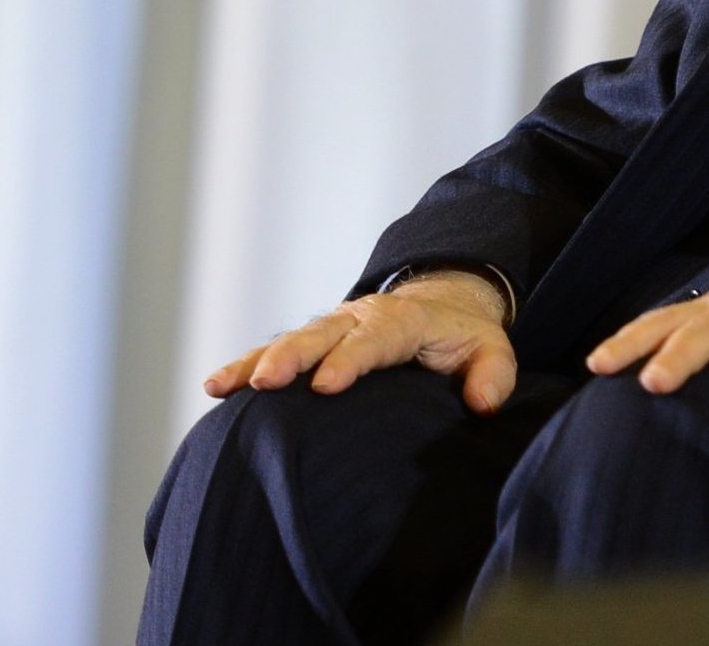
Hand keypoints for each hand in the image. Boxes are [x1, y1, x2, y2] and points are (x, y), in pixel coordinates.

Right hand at [202, 270, 517, 414]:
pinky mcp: (314, 343)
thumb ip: (493, 374)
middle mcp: (360, 317)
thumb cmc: (463, 337)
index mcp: (403, 320)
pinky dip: (246, 365)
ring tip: (224, 385)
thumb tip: (482, 403)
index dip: (349, 361)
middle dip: (291, 357)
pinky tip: (216, 387)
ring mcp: (332, 328)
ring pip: (290, 341)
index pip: (373, 340)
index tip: (325, 386)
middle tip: (266, 382)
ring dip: (257, 361)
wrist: (440, 306)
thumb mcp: (492, 350)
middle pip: (321, 335)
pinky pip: (276, 350)